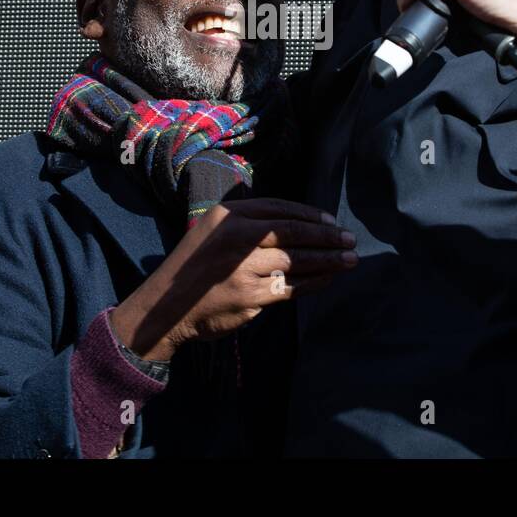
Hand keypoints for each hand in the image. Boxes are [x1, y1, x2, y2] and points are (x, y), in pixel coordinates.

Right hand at [109, 198, 356, 361]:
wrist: (165, 308)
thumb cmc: (195, 267)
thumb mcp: (212, 231)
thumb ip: (247, 223)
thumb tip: (300, 223)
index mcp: (227, 216)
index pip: (279, 209)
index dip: (311, 215)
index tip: (333, 221)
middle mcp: (236, 237)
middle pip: (292, 232)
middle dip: (327, 236)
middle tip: (350, 240)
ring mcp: (242, 268)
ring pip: (296, 260)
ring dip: (328, 259)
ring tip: (349, 259)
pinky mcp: (249, 297)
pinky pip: (291, 287)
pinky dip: (314, 282)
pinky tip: (328, 278)